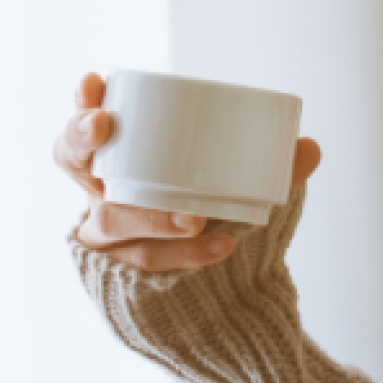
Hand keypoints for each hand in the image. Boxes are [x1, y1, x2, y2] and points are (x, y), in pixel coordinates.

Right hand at [54, 71, 322, 272]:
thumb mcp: (239, 188)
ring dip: (154, 215)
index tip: (92, 83)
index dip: (79, 106)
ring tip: (196, 218)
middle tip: (105, 126)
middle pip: (72, 163)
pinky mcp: (121, 278)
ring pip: (113, 220)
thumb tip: (310, 146)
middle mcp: (101, 196)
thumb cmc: (216, 220)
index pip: (81, 131)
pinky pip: (146, 264)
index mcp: (118, 162)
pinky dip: (185, 256)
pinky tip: (219, 247)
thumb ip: (273, 168)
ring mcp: (106, 240)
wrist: (216, 299)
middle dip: (81, 139)